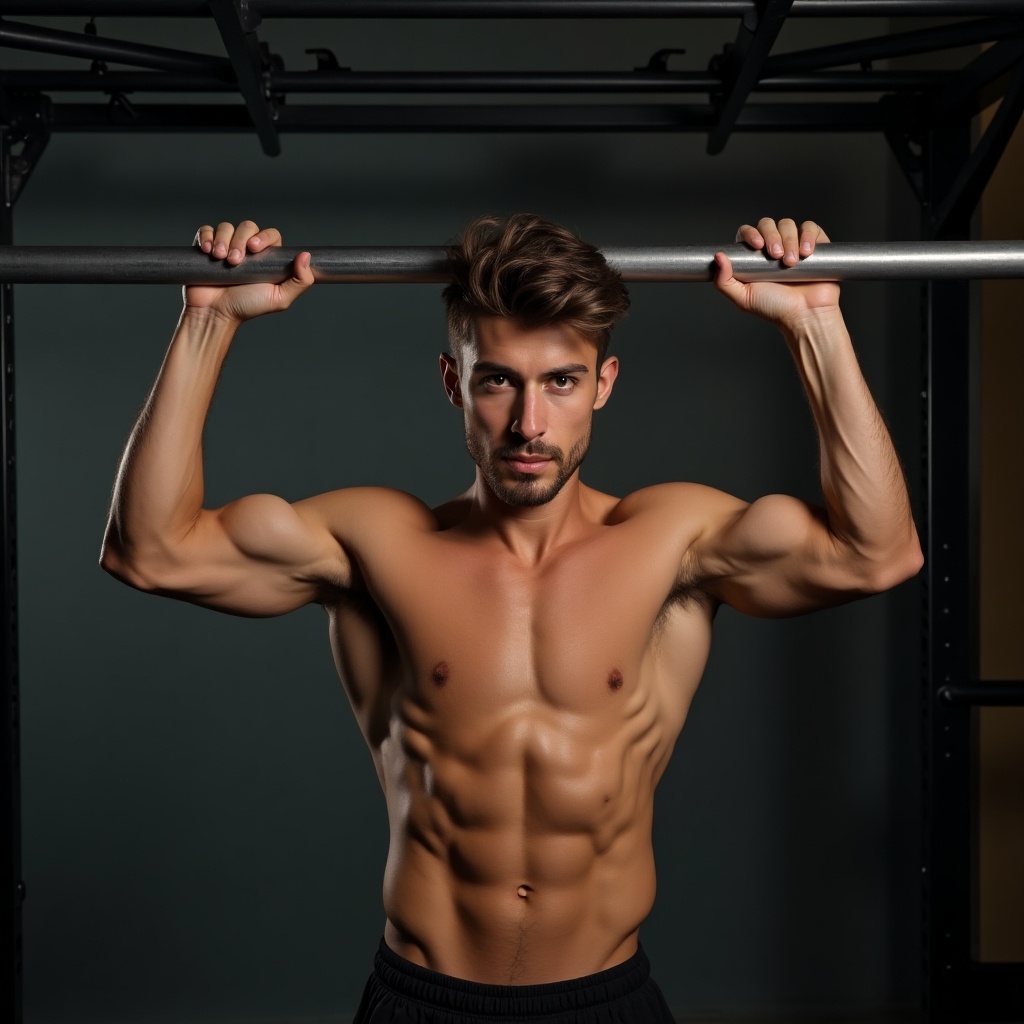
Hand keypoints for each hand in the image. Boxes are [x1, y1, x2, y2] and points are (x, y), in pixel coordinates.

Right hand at [184, 220, 313, 323]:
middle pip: (248, 227)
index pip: (270, 235)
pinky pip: (207, 230)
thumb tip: (306, 256)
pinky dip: (207, 237)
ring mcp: (227, 247)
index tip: (254, 248)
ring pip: (227, 227)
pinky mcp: (207, 247)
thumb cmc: (247, 307)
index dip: (263, 237)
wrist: (216, 313)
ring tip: (219, 258)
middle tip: (234, 261)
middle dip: (240, 241)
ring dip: (223, 239)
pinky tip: (208, 251)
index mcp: (266, 258)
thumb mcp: (279, 298)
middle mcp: (247, 250)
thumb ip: (300, 282)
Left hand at [714, 217, 839, 327]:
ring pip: (787, 225)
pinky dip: (807, 236)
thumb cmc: (775, 308)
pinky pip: (810, 228)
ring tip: (791, 263)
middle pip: (767, 224)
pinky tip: (806, 252)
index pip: (748, 233)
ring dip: (789, 241)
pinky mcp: (814, 244)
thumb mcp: (743, 298)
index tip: (757, 245)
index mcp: (754, 257)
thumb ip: (724, 281)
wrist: (805, 314)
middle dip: (771, 236)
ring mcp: (793, 244)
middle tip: (776, 257)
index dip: (751, 233)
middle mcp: (773, 247)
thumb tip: (718, 256)